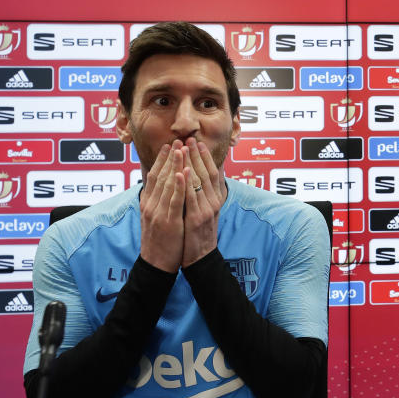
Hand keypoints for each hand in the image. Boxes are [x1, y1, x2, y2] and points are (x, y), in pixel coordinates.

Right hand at [139, 141, 185, 272]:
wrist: (156, 264)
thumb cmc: (160, 240)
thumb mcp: (155, 218)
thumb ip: (158, 201)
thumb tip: (163, 186)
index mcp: (148, 203)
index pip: (154, 176)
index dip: (162, 160)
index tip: (169, 145)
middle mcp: (151, 205)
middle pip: (159, 176)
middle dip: (169, 157)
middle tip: (177, 140)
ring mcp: (158, 213)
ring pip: (166, 184)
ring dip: (173, 165)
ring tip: (180, 149)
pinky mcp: (168, 222)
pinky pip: (173, 201)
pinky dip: (177, 186)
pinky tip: (181, 173)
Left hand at [181, 137, 224, 266]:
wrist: (200, 258)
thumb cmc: (199, 235)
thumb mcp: (206, 212)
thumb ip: (204, 195)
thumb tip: (201, 178)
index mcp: (216, 200)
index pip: (213, 172)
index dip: (205, 156)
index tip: (197, 142)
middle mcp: (214, 202)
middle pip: (207, 173)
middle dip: (197, 155)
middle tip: (190, 138)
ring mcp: (206, 210)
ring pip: (199, 181)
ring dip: (191, 163)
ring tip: (184, 147)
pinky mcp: (196, 219)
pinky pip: (190, 197)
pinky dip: (186, 183)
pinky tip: (182, 171)